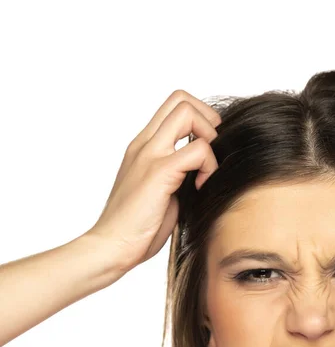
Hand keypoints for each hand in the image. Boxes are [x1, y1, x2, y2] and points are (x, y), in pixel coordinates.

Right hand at [85, 90, 220, 272]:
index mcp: (144, 146)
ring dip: (209, 138)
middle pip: (181, 98)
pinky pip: (197, 150)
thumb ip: (177, 169)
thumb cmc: (137, 225)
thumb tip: (208, 164)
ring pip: (187, 113)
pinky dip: (209, 166)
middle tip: (212, 151)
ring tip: (206, 169)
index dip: (199, 117)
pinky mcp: (158, 173)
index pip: (174, 104)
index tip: (207, 147)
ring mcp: (149, 155)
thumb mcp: (160, 187)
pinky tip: (201, 187)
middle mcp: (144, 144)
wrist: (110, 248)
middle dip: (208, 118)